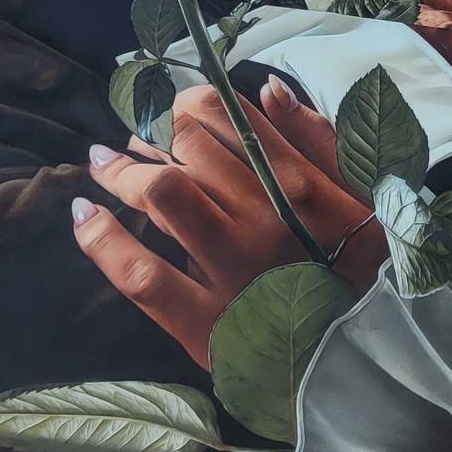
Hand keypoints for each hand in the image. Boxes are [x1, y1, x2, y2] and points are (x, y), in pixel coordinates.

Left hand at [70, 80, 382, 369]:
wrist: (367, 363)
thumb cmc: (364, 273)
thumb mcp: (365, 196)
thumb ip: (318, 139)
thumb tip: (267, 88)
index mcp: (302, 184)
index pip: (226, 115)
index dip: (187, 102)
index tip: (173, 110)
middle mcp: (264, 217)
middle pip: (185, 145)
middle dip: (150, 131)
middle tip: (136, 140)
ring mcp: (232, 269)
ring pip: (160, 194)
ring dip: (120, 170)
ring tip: (103, 164)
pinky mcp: (205, 323)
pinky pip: (141, 274)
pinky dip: (102, 240)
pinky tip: (83, 214)